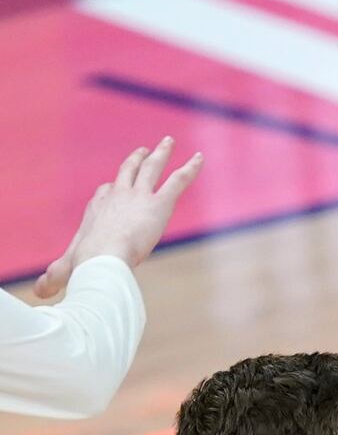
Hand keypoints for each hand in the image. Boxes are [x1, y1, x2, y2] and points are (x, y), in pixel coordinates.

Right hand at [34, 138, 203, 301]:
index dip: (113, 188)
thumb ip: (58, 276)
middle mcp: (116, 195)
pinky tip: (199, 160)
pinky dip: (190, 169)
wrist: (102, 255)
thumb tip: (41, 292)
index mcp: (98, 207)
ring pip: (152, 168)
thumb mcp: (70, 267)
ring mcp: (138, 196)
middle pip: (128, 171)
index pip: (106, 192)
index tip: (114, 185)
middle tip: (143, 150)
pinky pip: (178, 180)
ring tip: (168, 142)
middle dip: (136, 159)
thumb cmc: (86, 263)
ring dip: (161, 153)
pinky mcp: (160, 203)